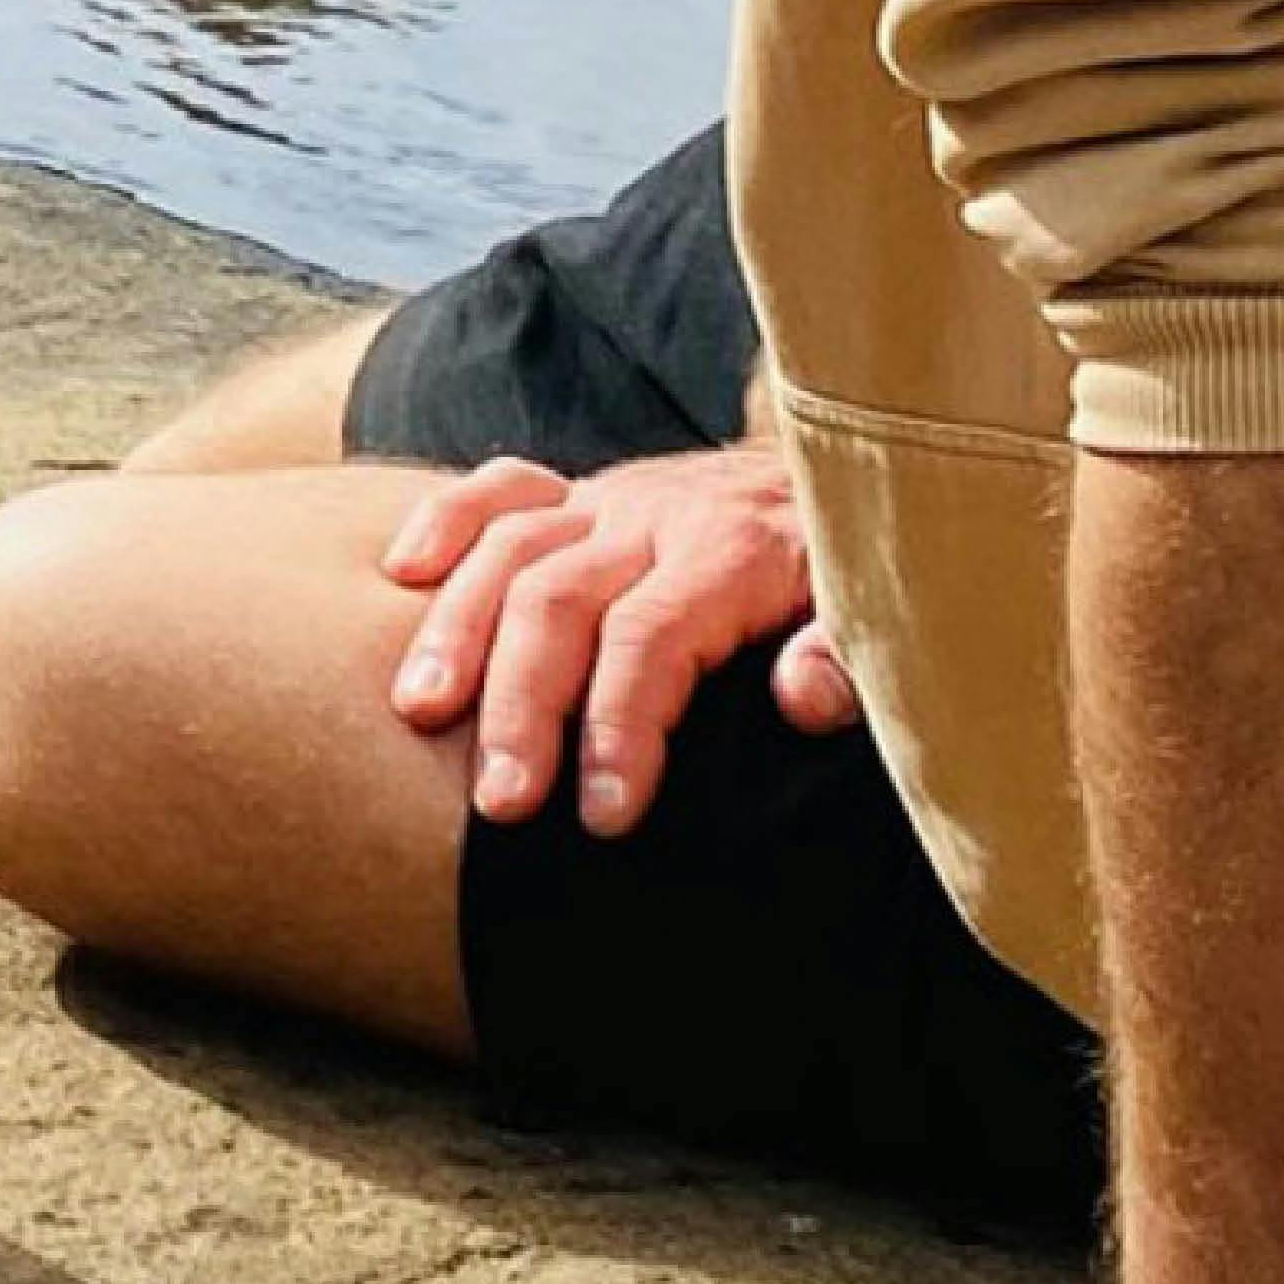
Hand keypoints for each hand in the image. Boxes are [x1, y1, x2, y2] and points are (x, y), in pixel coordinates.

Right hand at [382, 443, 858, 833]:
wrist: (860, 469)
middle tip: (499, 802)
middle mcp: (657, 517)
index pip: (651, 638)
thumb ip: (849, 654)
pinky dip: (446, 522)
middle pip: (558, 599)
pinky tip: (402, 576)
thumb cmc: (860, 572)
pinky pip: (501, 488)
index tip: (605, 814)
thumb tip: (802, 700)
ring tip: (420, 711)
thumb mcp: (881, 611)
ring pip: (509, 549)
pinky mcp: (588, 493)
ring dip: (457, 630)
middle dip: (522, 704)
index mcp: (732, 553)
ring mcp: (613, 500)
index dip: (620, 726)